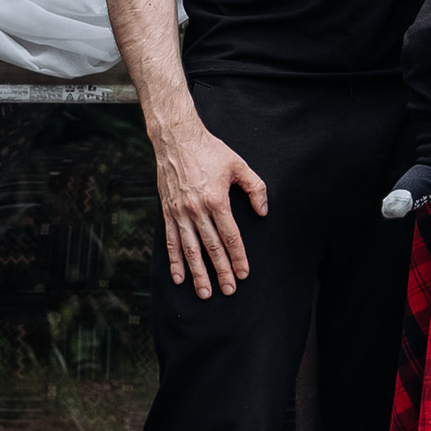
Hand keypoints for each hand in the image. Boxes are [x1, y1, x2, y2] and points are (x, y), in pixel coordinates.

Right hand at [151, 114, 267, 297]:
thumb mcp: (239, 164)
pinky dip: (174, 261)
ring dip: (198, 273)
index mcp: (216, 199)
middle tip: (228, 291)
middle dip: (221, 271)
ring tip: (205, 292)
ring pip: (190, 250)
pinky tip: (179, 277)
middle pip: (211, 248)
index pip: (230, 236)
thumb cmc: (210, 150)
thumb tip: (263, 211)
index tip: (243, 274)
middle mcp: (197, 210)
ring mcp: (180, 212)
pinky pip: (171, 241)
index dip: (238, 257)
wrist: (176, 138)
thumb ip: (256, 188)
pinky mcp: (168, 212)